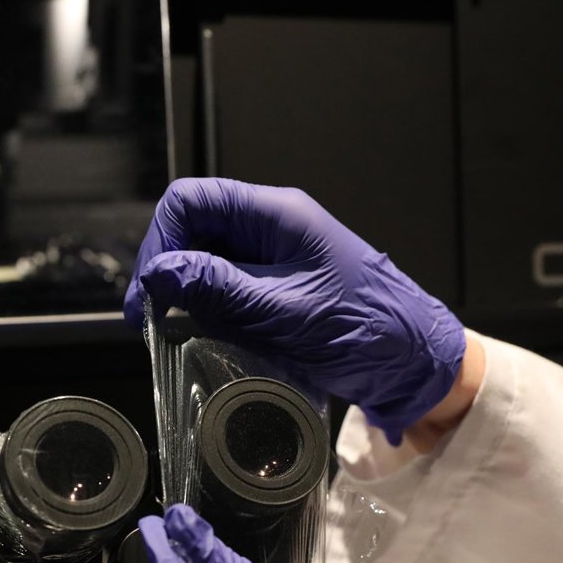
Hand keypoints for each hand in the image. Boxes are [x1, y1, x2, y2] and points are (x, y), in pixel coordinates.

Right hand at [124, 177, 466, 444]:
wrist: (411, 361)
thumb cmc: (366, 328)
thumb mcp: (283, 311)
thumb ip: (218, 288)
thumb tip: (159, 272)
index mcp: (276, 215)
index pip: (193, 201)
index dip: (162, 240)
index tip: (152, 288)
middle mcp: (268, 227)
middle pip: (192, 230)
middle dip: (168, 271)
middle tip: (152, 317)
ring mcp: (269, 257)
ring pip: (202, 261)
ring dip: (187, 296)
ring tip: (189, 330)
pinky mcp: (270, 286)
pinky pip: (222, 288)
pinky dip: (208, 311)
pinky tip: (214, 334)